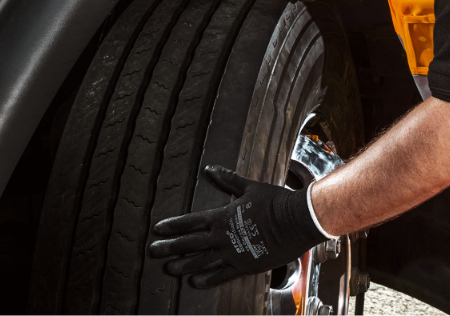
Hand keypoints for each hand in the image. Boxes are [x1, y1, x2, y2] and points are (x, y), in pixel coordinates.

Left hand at [149, 166, 326, 288]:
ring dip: (183, 265)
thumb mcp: (249, 187)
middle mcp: (223, 236)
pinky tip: (194, 282)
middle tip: (153, 251)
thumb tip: (210, 168)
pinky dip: (207, 279)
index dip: (173, 225)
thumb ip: (228, 179)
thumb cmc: (274, 201)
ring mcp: (233, 252)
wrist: (297, 220)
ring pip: (202, 261)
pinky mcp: (245, 265)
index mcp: (222, 215)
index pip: (190, 221)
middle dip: (170, 247)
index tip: (158, 229)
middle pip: (190, 242)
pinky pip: (222, 275)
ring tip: (169, 269)